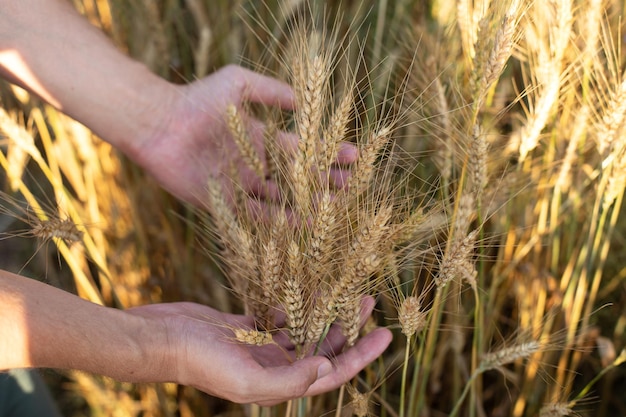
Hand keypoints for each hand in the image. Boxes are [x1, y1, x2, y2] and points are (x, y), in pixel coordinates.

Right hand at [126, 299, 390, 405]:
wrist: (160, 339)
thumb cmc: (199, 362)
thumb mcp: (246, 379)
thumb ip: (289, 379)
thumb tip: (328, 370)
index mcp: (278, 384)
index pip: (331, 373)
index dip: (361, 356)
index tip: (385, 334)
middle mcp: (273, 366)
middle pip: (322, 349)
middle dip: (348, 329)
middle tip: (368, 302)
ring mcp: (259, 345)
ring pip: (303, 329)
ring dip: (325, 312)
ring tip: (347, 291)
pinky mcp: (245, 324)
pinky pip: (280, 314)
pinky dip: (296, 302)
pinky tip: (310, 286)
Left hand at [132, 65, 356, 210]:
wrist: (159, 122)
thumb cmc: (198, 98)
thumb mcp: (239, 83)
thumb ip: (270, 91)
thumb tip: (303, 100)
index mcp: (259, 140)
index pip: (300, 149)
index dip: (326, 152)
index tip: (352, 154)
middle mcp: (253, 165)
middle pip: (295, 178)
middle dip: (323, 181)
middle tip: (349, 185)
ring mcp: (238, 186)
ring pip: (279, 199)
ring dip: (305, 203)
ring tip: (331, 206)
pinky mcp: (222, 204)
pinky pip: (253, 215)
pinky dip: (275, 220)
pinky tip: (298, 221)